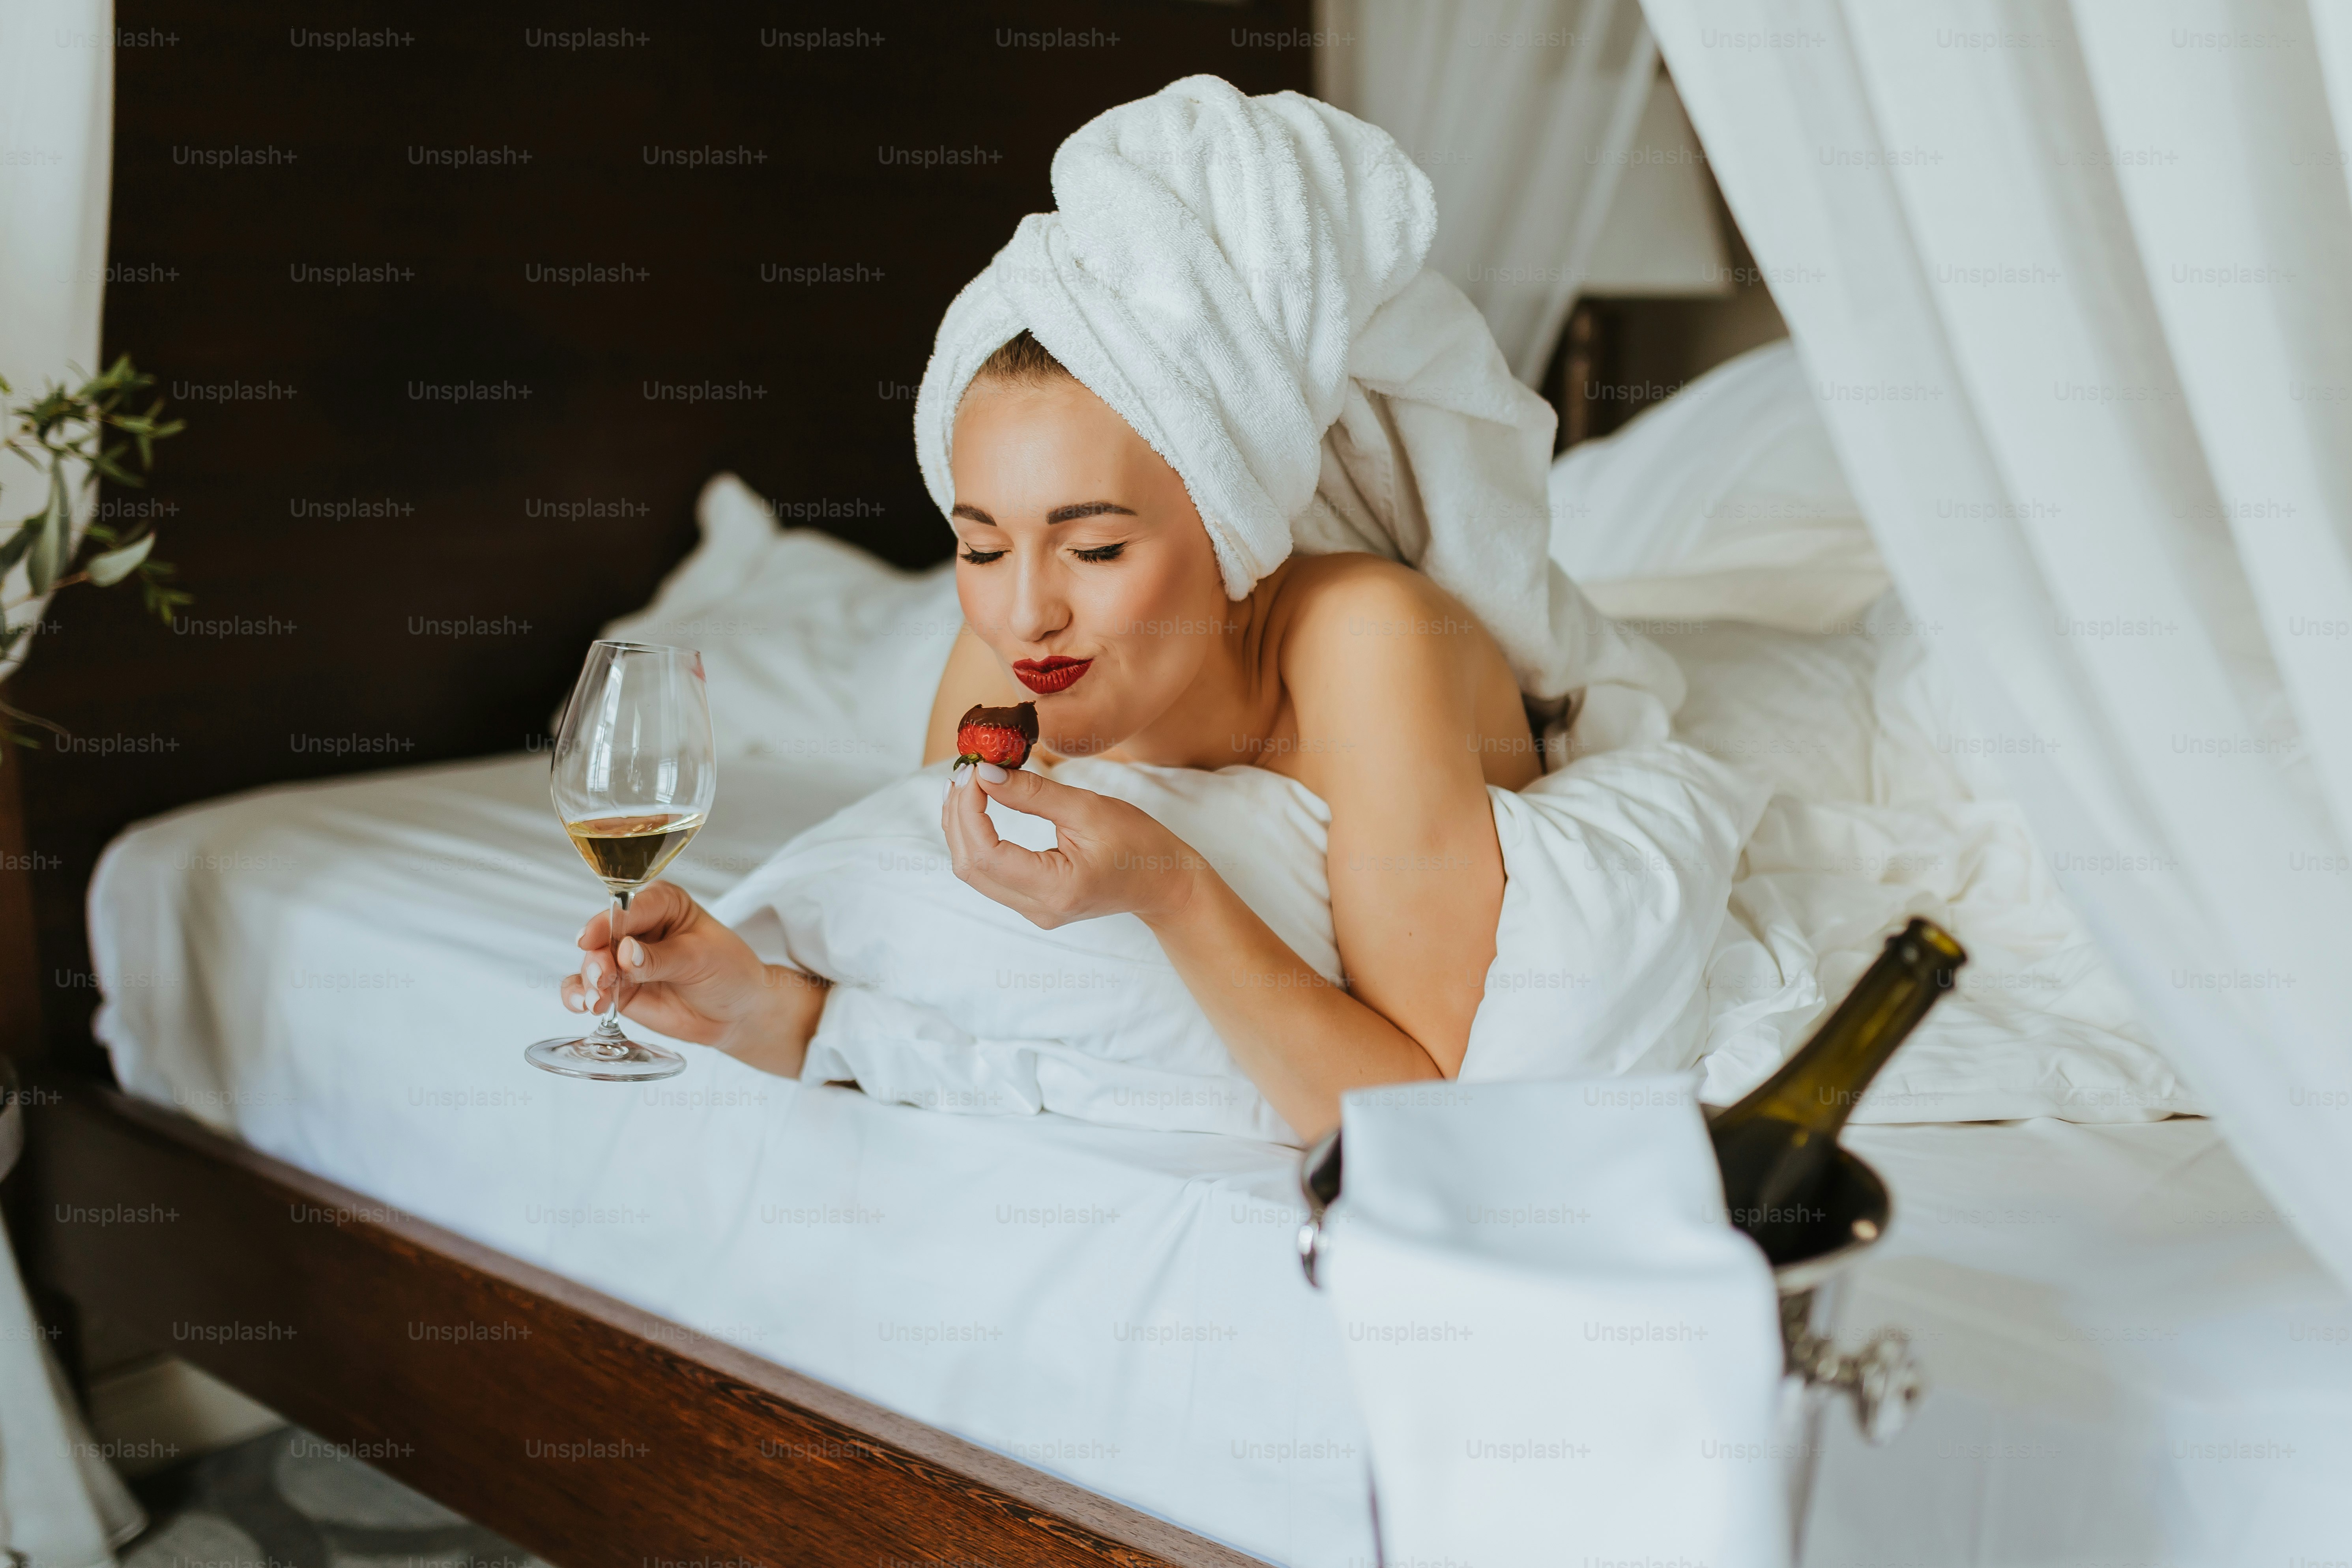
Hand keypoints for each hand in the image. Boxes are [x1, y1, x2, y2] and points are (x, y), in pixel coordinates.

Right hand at [561, 879, 829, 1076]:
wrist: (738, 1011)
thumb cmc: (729, 972)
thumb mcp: (700, 958)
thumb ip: (660, 957)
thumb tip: (624, 953)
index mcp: (663, 903)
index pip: (629, 907)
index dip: (608, 922)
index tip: (591, 938)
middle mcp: (637, 927)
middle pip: (603, 935)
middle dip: (596, 957)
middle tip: (602, 976)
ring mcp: (624, 958)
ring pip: (592, 963)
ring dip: (588, 980)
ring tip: (596, 1000)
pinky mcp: (618, 987)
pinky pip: (587, 988)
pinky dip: (579, 995)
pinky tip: (584, 1006)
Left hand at [942, 761, 1203, 929]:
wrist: (1163, 882)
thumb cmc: (1138, 843)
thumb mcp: (1088, 808)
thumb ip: (1034, 793)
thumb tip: (985, 773)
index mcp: (1057, 888)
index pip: (986, 854)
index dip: (968, 810)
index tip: (973, 770)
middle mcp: (1039, 909)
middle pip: (970, 866)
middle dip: (957, 815)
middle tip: (963, 771)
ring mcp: (1033, 911)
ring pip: (973, 872)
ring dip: (960, 826)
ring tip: (963, 785)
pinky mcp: (1032, 903)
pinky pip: (987, 874)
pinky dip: (974, 839)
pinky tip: (974, 809)